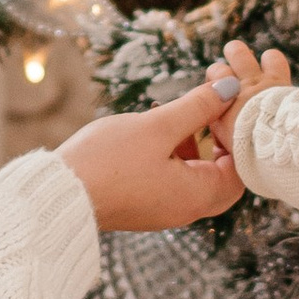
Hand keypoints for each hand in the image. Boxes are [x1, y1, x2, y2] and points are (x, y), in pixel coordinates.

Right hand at [57, 81, 246, 230]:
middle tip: (207, 111)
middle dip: (217, 140)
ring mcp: (164, 210)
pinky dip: (174, 157)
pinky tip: (153, 134)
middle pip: (222, 176)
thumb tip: (229, 87)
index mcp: (197, 196)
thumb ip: (196, 106)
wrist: (58, 195)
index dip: (238, 136)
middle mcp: (186, 210)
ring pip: (196, 177)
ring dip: (193, 146)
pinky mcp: (144, 206)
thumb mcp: (158, 126)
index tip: (225, 107)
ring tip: (175, 116)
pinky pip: (174, 182)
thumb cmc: (107, 162)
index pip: (241, 170)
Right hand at [200, 39, 293, 147]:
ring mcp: (253, 82)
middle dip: (220, 73)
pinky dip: (272, 60)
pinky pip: (272, 57)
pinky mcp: (276, 77)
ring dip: (236, 52)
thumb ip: (225, 145)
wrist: (279, 149)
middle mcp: (233, 94)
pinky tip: (271, 64)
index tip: (223, 112)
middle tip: (229, 81)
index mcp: (220, 116)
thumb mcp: (233, 155)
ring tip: (236, 52)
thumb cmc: (256, 158)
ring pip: (237, 52)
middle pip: (216, 70)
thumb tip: (221, 148)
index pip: (209, 98)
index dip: (215, 101)